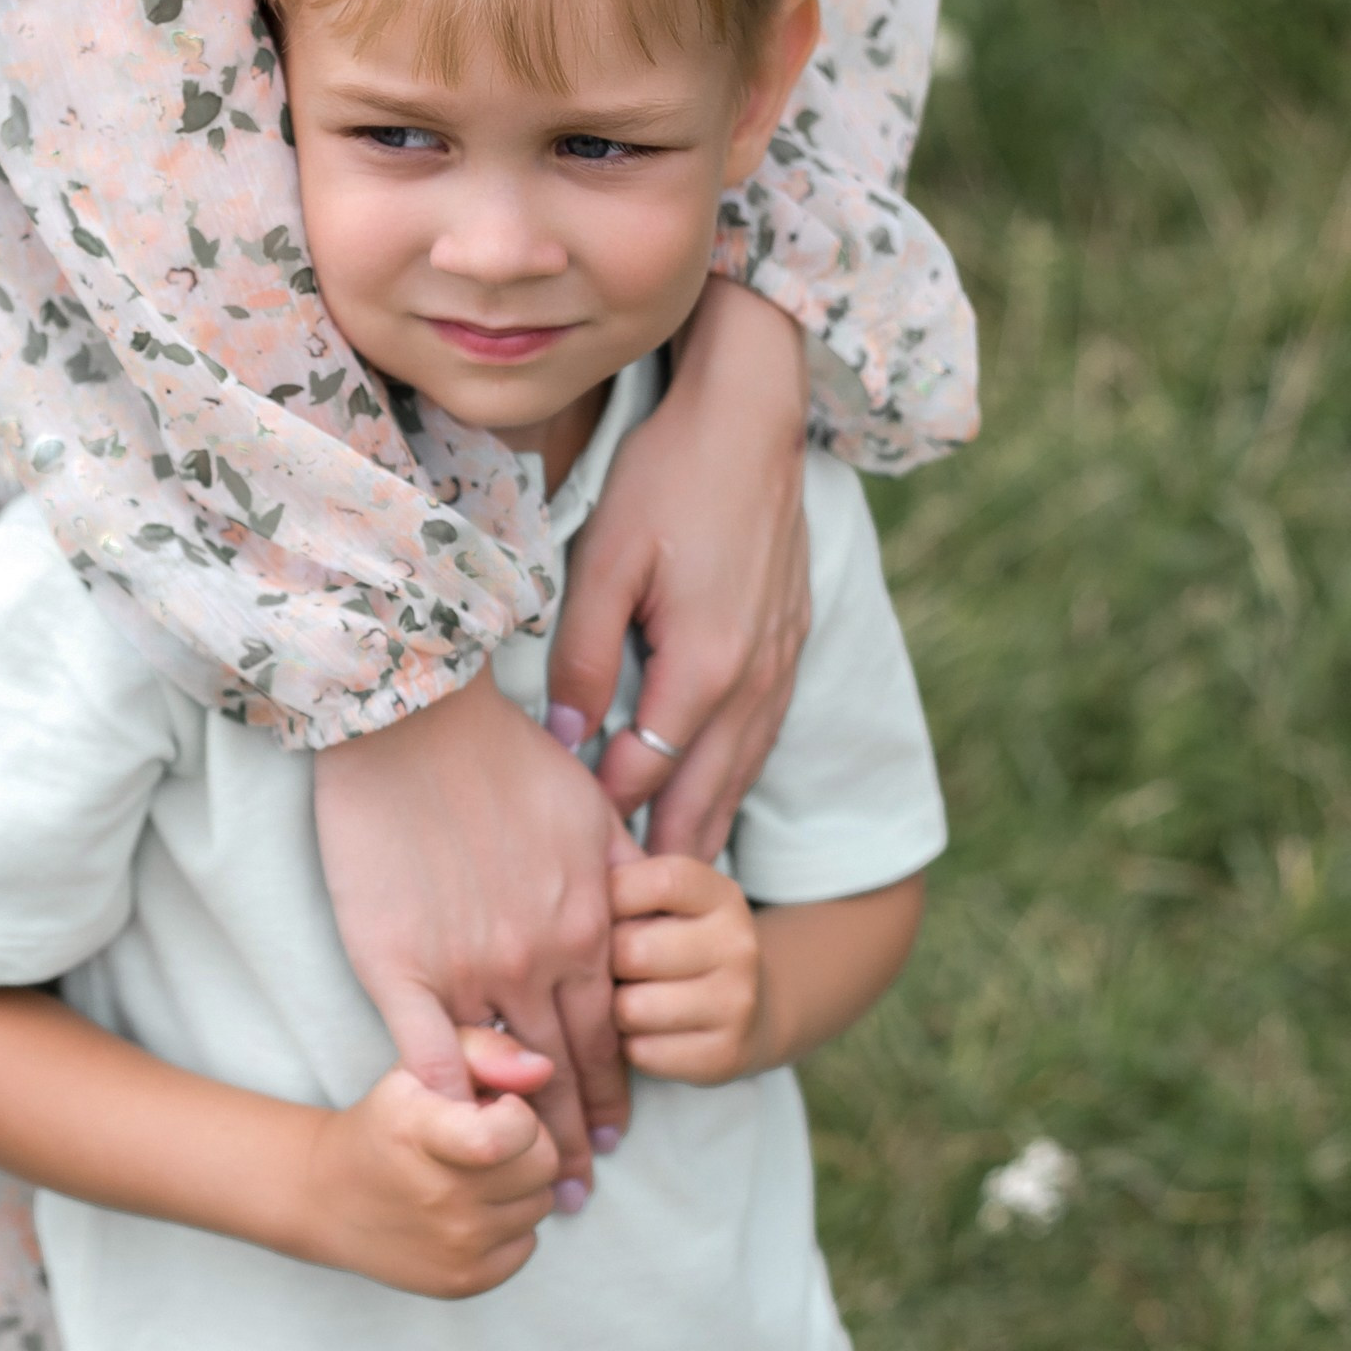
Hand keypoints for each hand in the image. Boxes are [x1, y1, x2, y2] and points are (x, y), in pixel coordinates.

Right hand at [295, 1041, 562, 1297]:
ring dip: (518, 1185)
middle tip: (486, 1139)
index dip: (519, 1114)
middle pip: (542, 1165)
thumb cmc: (387, 1122)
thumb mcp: (418, 1066)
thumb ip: (483, 1049)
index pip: (504, 1135)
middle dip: (526, 1144)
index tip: (497, 1106)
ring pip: (541, 1203)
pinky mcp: (464, 1280)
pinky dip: (509, 1225)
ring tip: (472, 1174)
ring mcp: (454, 1246)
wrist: (328, 1199)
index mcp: (420, 1132)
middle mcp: (439, 1197)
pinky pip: (528, 1243)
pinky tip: (470, 1210)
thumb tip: (543, 1070)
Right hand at [314, 670, 631, 1185]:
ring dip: (521, 1137)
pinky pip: (427, 1057)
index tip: (613, 1132)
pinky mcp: (400, 965)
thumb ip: (622, 866)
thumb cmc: (499, 747)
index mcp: (586, 922)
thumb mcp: (590, 806)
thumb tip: (645, 899)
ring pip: (506, 1077)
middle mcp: (539, 958)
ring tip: (531, 1182)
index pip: (610, 1031)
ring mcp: (470, 967)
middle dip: (575, 1133)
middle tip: (580, 1188)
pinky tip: (453, 1143)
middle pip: (565, 1069)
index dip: (612, 1087)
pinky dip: (444, 1106)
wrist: (410, 712)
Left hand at [549, 278, 811, 860]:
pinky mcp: (791, 646)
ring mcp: (782, 666)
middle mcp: (754, 681)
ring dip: (704, 832)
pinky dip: (732, 782)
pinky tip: (711, 802)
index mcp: (705, 666)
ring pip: (740, 775)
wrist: (755, 417)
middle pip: (705, 799)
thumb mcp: (604, 560)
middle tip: (625, 933)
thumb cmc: (669, 478)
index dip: (603, 830)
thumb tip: (559, 739)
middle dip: (665, 867)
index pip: (643, 777)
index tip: (566, 878)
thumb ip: (580, 654)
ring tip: (668, 894)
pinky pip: (759, 739)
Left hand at [610, 851, 762, 1086]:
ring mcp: (736, 1002)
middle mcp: (737, 945)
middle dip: (603, 964)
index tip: (596, 910)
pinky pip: (643, 1052)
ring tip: (621, 1000)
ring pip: (631, 1008)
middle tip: (604, 968)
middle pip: (632, 951)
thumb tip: (563, 882)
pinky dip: (629, 1046)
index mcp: (720, 896)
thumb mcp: (666, 905)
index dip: (613, 895)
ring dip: (611, 1011)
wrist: (749, 1010)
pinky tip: (642, 1032)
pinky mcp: (725, 1054)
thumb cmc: (679, 947)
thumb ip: (623, 884)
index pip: (658, 882)